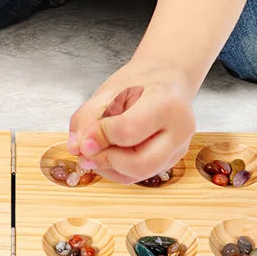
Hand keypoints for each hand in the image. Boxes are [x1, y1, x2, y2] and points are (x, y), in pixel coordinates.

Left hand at [67, 59, 195, 183]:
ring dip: (107, 166)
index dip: (100, 137)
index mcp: (167, 105)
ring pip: (137, 174)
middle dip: (105, 159)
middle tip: (85, 151)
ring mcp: (178, 150)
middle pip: (139, 163)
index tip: (84, 137)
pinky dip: (115, 169)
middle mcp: (179, 132)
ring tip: (95, 149)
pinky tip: (107, 152)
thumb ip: (88, 118)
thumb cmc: (139, 82)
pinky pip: (137, 176)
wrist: (165, 79)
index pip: (128, 130)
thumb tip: (76, 148)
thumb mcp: (108, 91)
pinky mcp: (169, 162)